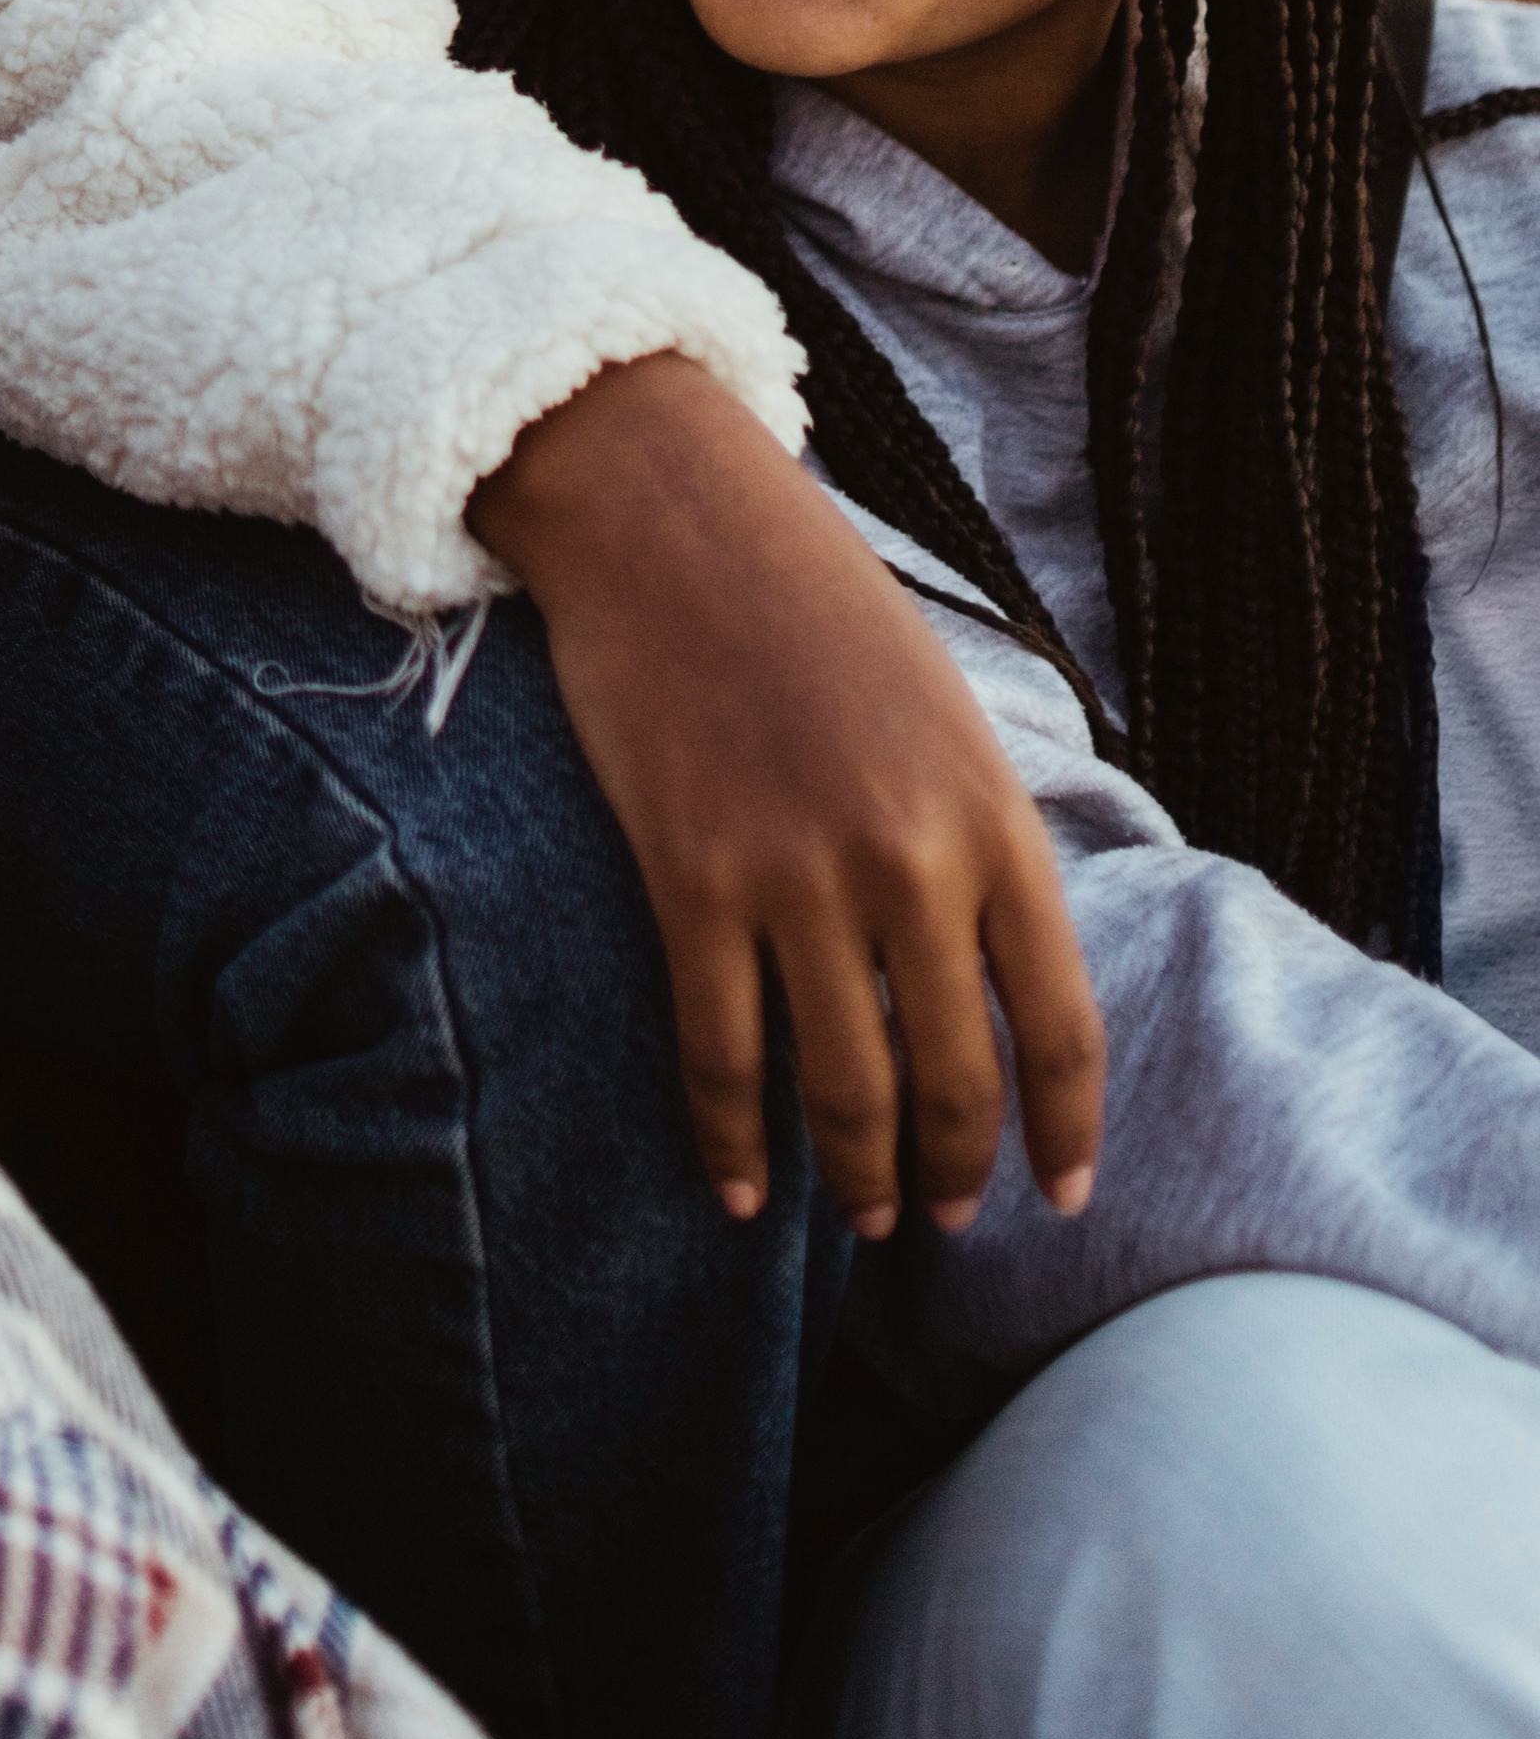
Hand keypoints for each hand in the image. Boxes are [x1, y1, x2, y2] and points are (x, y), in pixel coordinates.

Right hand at [471, 352, 1104, 1240]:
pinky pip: (720, 1055)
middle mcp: (911, 861)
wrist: (671, 516)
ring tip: (862, 1218)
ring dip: (858, 1178)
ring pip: (843, 1088)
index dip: (1065, 1130)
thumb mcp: (944, 714)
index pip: (1061, 1024)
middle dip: (953, 1172)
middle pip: (953, 1077)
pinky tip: (741, 1194)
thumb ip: (979, 841)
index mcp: (994, 816)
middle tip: (940, 1221)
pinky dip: (732, 1145)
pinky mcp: (690, 881)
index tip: (1061, 1197)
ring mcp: (796, 877)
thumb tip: (995, 979)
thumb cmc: (813, 606)